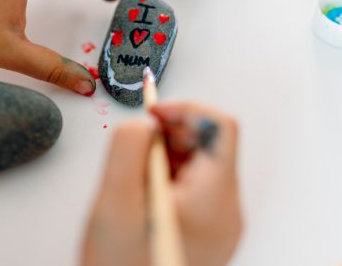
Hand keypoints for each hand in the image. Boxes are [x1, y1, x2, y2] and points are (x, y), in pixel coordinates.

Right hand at [82, 102, 241, 265]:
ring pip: (200, 164)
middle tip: (136, 146)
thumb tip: (145, 122)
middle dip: (171, 133)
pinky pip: (194, 188)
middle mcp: (226, 211)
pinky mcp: (208, 232)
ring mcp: (220, 225)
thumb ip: (128, 150)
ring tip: (134, 177)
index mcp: (213, 200)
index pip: (220, 127)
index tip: (152, 113)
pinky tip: (142, 193)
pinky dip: (168, 177)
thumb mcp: (114, 205)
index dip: (184, 109)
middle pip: (210, 144)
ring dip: (166, 155)